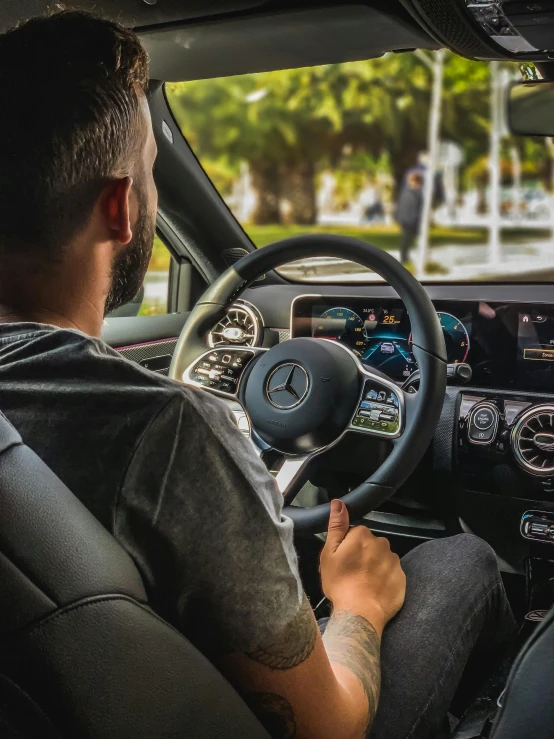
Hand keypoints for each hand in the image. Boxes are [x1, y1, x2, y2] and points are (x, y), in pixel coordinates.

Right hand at [320, 499, 405, 635]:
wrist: (360, 613)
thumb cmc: (340, 582)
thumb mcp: (329, 553)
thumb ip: (336, 526)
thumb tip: (338, 502)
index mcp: (362, 534)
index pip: (355, 533)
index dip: (348, 546)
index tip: (343, 561)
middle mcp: (382, 543)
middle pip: (370, 544)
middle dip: (363, 554)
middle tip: (351, 573)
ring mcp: (394, 561)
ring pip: (382, 558)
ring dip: (375, 566)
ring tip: (363, 583)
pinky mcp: (402, 578)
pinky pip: (392, 573)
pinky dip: (385, 579)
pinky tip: (375, 590)